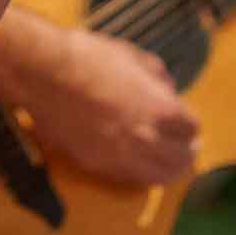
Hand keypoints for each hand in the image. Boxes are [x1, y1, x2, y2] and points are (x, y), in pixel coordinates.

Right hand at [19, 28, 197, 185]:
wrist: (44, 74)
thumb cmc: (88, 57)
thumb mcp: (133, 56)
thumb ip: (157, 76)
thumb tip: (167, 89)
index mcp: (161, 109)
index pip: (191, 128)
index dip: (190, 125)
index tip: (187, 124)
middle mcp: (146, 139)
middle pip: (180, 159)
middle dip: (186, 153)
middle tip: (186, 150)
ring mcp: (120, 156)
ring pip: (156, 177)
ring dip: (167, 171)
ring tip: (168, 166)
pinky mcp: (96, 165)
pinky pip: (127, 178)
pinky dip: (138, 175)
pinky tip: (138, 167)